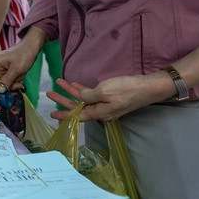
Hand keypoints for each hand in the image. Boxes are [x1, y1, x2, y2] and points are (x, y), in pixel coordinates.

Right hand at [0, 39, 39, 92]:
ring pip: (3, 82)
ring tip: (20, 82)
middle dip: (4, 87)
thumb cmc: (24, 55)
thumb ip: (7, 80)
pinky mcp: (8, 71)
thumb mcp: (16, 69)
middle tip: (13, 89)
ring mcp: (3, 68)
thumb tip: (0, 90)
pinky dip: (14, 82)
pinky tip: (21, 79)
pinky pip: (9, 80)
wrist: (32, 48)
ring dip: (12, 84)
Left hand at [48, 75, 174, 121]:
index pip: (77, 116)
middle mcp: (102, 112)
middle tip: (50, 93)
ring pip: (84, 100)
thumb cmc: (125, 89)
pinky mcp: (112, 98)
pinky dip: (83, 90)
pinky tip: (75, 84)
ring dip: (71, 92)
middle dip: (63, 99)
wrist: (148, 87)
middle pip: (78, 107)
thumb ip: (88, 96)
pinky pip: (93, 95)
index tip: (52, 113)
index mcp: (99, 113)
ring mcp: (107, 105)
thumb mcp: (103, 91)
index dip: (64, 114)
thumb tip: (81, 99)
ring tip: (59, 83)